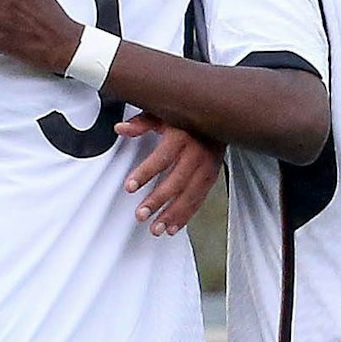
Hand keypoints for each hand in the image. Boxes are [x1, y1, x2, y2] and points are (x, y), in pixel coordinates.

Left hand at [117, 114, 222, 234]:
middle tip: (141, 214)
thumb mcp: (163, 112)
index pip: (161, 158)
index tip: (130, 187)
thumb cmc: (187, 115)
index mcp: (181, 136)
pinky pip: (200, 199)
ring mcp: (207, 166)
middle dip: (158, 200)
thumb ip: (141, 122)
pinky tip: (173, 227)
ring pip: (190, 195)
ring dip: (173, 214)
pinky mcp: (212, 176)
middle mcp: (197, 153)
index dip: (145, 173)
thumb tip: (121, 128)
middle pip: (176, 181)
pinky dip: (187, 215)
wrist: (220, 115)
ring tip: (156, 228)